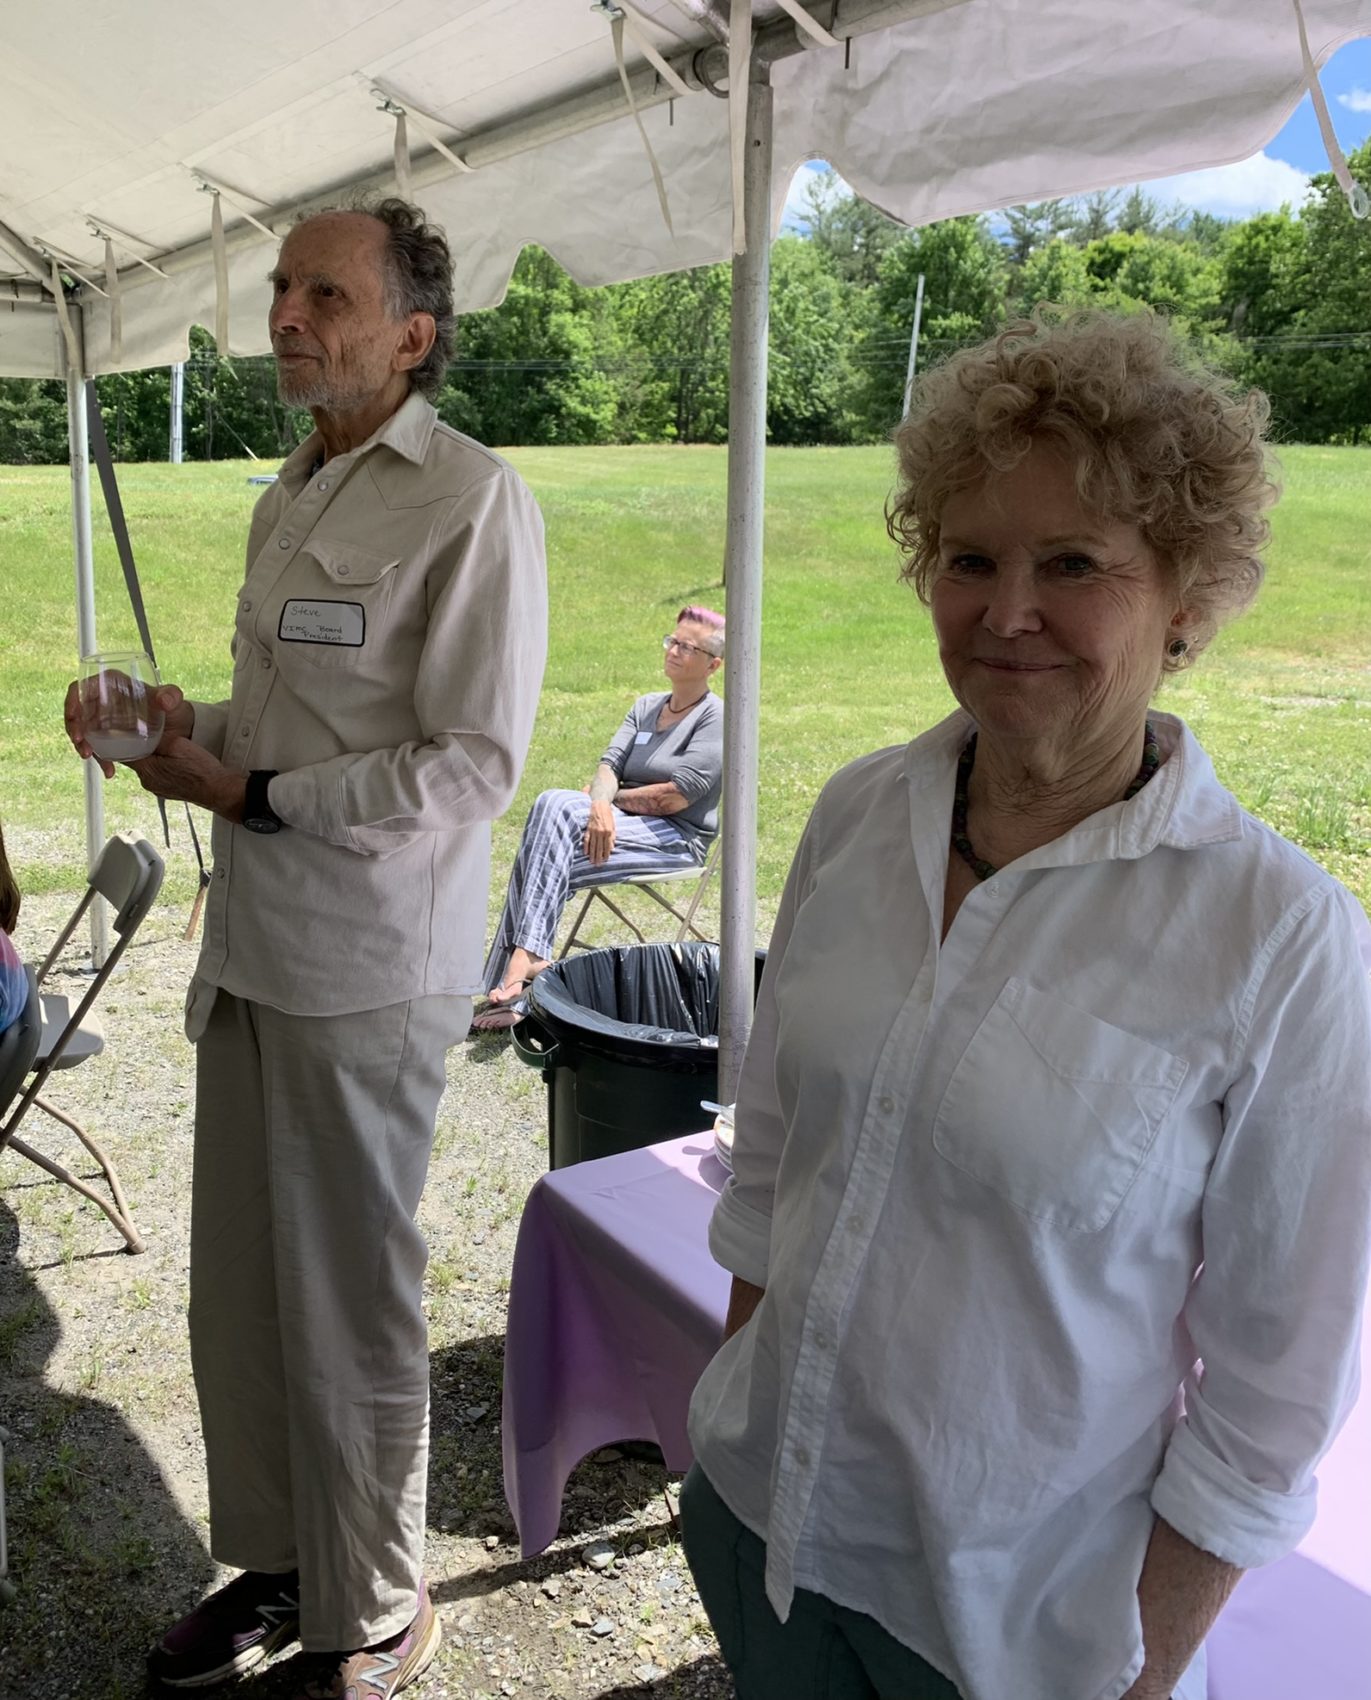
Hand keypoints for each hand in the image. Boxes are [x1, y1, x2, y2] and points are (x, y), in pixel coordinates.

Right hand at [64, 679, 194, 778]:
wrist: (177, 727)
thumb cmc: (170, 707)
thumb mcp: (172, 698)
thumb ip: (170, 696)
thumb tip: (165, 701)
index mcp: (110, 684)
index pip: (81, 688)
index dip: (72, 701)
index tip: (73, 717)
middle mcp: (102, 701)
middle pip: (77, 713)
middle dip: (75, 730)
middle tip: (84, 746)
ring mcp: (102, 720)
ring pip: (82, 732)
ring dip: (83, 746)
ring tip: (92, 758)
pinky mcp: (106, 737)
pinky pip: (95, 746)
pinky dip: (99, 758)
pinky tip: (109, 769)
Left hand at [127, 736, 245, 822]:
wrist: (221, 791)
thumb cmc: (201, 770)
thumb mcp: (177, 745)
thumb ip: (156, 738)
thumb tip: (143, 732)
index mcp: (146, 770)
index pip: (122, 752)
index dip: (123, 738)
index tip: (126, 727)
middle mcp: (147, 782)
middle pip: (135, 759)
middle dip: (139, 745)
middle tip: (148, 731)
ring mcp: (157, 788)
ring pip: (147, 765)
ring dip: (152, 755)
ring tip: (165, 744)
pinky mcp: (167, 790)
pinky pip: (158, 773)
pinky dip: (162, 764)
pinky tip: (174, 758)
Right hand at [583, 799, 615, 865]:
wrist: (600, 805)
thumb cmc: (608, 816)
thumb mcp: (613, 825)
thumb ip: (612, 836)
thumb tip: (612, 847)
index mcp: (608, 832)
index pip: (607, 846)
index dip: (606, 854)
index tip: (605, 860)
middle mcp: (601, 832)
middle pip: (599, 847)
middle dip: (598, 857)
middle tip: (597, 865)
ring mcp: (594, 831)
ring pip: (592, 845)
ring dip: (592, 854)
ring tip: (592, 861)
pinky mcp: (588, 829)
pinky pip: (586, 839)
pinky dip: (586, 846)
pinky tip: (585, 853)